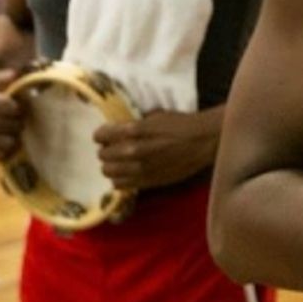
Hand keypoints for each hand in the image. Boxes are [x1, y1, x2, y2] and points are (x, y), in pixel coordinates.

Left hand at [93, 108, 220, 191]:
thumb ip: (133, 125)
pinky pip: (120, 185)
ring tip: (120, 161)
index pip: (100, 136)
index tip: (106, 134)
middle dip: (106, 150)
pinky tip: (128, 172)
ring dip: (112, 165)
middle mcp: (133, 152)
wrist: (202, 141)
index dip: (101, 134)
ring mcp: (139, 170)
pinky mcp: (147, 182)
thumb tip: (118, 130)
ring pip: (108, 172)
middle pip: (102, 155)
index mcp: (134, 131)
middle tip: (114, 147)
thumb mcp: (154, 116)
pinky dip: (120, 178)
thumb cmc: (180, 124)